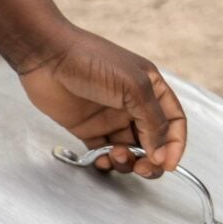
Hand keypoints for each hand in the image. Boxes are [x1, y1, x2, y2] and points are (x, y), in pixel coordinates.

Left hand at [16, 25, 186, 177]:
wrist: (47, 55)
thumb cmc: (92, 60)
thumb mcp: (133, 86)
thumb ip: (153, 120)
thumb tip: (161, 153)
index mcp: (150, 88)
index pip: (174, 122)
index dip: (175, 144)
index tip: (168, 163)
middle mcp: (133, 104)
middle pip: (153, 141)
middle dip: (152, 159)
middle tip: (142, 168)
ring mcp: (110, 117)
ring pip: (129, 150)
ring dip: (128, 161)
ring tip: (115, 155)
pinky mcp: (87, 128)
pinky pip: (104, 152)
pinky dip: (106, 161)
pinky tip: (102, 160)